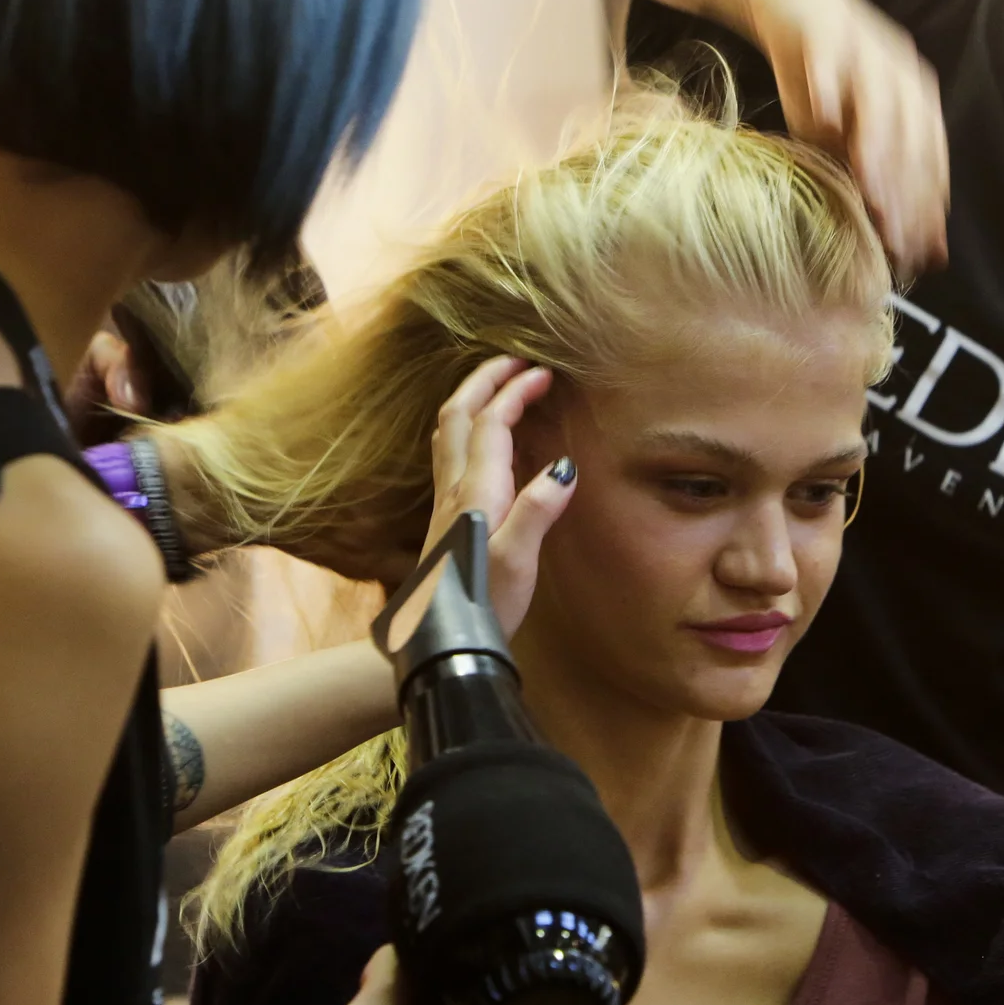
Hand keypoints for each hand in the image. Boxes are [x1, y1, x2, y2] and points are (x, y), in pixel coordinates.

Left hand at [424, 355, 577, 637]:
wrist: (439, 645)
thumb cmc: (482, 607)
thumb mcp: (519, 562)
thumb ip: (538, 511)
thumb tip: (564, 467)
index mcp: (476, 493)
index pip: (492, 423)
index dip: (515, 391)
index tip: (543, 372)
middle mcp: (454, 490)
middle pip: (459, 415)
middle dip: (485, 379)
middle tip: (515, 360)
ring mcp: (445, 504)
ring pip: (449, 432)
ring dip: (472, 400)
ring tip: (498, 387)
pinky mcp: (445, 520)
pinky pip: (451, 454)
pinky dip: (467, 428)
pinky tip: (484, 443)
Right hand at [743, 0, 949, 276]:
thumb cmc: (818, 69)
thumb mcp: (841, 129)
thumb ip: (864, 168)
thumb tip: (885, 233)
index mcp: (913, 98)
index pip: (929, 159)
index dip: (928, 207)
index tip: (926, 253)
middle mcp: (898, 74)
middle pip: (911, 138)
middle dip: (907, 192)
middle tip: (899, 239)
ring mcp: (863, 49)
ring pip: (878, 102)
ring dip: (876, 149)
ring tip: (871, 192)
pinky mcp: (824, 27)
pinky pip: (827, 57)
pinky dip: (827, 83)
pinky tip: (822, 113)